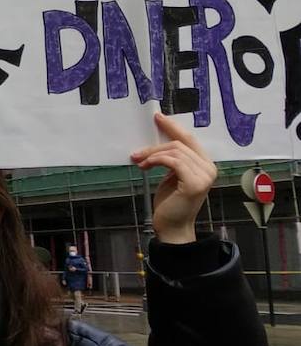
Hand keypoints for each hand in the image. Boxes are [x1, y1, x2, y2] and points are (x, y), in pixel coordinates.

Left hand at [131, 112, 217, 245]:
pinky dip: (156, 160)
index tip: (158, 118)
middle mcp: (209, 168)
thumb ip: (173, 160)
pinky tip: (146, 166)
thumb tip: (159, 141)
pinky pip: (173, 161)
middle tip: (136, 152)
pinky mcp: (195, 183)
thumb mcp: (172, 176)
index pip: (190, 139)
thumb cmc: (171, 202)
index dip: (173, 127)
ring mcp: (204, 176)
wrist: (172, 227)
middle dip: (155, 144)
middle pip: (180, 143)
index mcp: (206, 164)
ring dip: (152, 154)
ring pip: (175, 151)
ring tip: (139, 162)